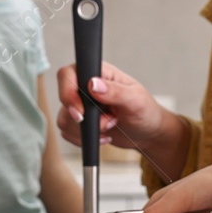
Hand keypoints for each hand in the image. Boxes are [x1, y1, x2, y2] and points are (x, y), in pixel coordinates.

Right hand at [55, 61, 169, 150]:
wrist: (147, 133)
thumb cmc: (146, 111)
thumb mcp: (136, 100)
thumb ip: (115, 91)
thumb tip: (93, 84)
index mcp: (98, 73)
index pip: (68, 74)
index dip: (68, 92)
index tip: (81, 111)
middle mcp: (85, 87)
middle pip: (64, 98)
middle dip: (82, 117)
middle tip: (105, 122)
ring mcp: (81, 105)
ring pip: (65, 118)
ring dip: (87, 130)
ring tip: (110, 126)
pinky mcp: (79, 122)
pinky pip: (68, 132)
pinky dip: (84, 139)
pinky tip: (103, 136)